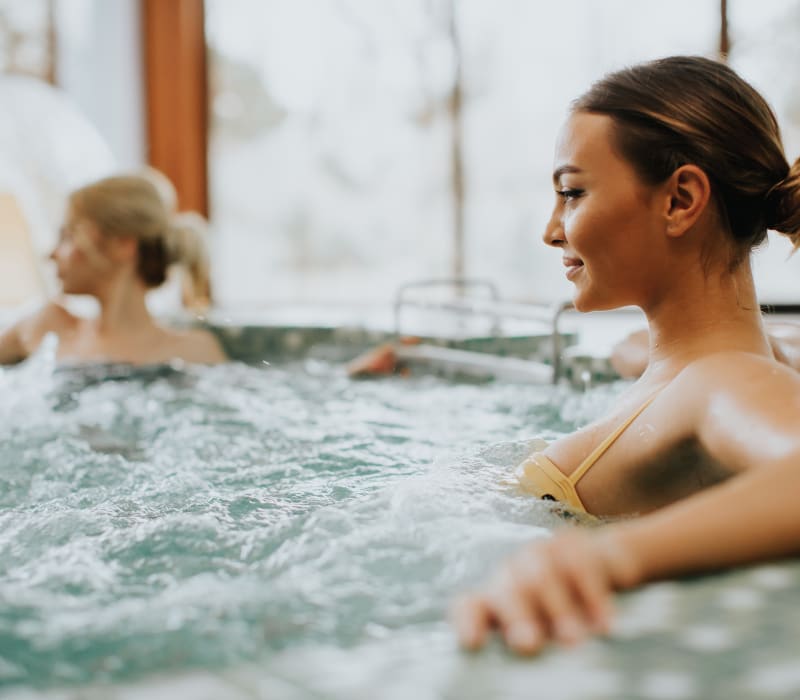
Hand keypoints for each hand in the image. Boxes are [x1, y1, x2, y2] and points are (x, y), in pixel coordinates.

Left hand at [452, 527, 641, 654]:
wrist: (605, 564)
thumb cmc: (569, 612)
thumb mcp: (548, 633)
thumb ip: (535, 649)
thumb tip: (527, 682)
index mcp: (498, 599)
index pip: (470, 606)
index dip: (468, 621)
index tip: (473, 643)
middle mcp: (514, 573)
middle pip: (506, 590)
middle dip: (516, 616)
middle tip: (528, 644)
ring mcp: (543, 554)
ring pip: (540, 574)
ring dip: (556, 608)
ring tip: (573, 639)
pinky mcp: (575, 546)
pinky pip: (580, 565)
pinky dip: (592, 596)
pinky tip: (604, 624)